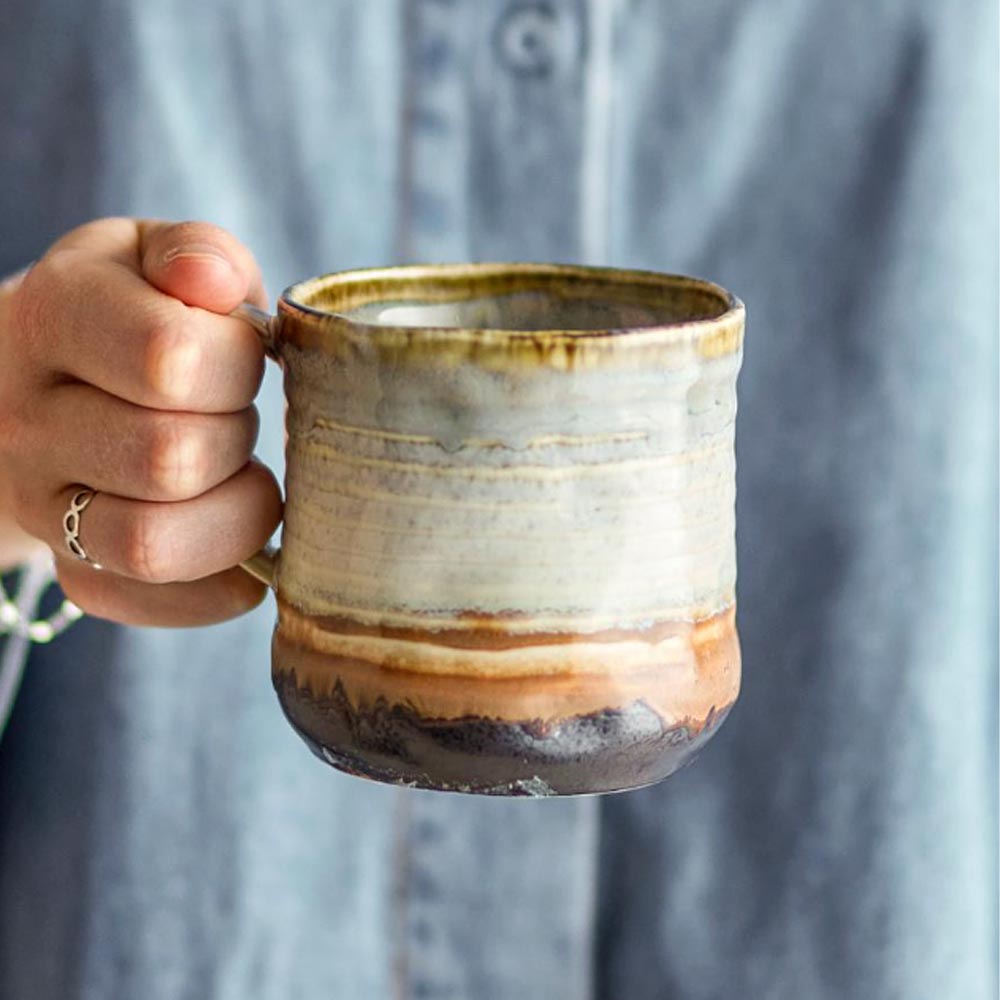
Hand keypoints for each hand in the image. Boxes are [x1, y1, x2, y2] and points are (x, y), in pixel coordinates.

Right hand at [0, 218, 281, 625]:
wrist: (39, 380)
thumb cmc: (126, 313)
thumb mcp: (152, 258)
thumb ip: (197, 253)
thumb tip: (216, 282)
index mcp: (55, 316)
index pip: (171, 359)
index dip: (239, 363)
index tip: (241, 357)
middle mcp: (29, 420)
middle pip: (171, 458)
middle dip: (239, 436)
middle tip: (235, 417)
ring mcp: (40, 505)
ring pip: (155, 547)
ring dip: (235, 517)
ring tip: (242, 478)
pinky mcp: (72, 569)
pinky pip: (150, 603)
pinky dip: (218, 587)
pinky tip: (240, 548)